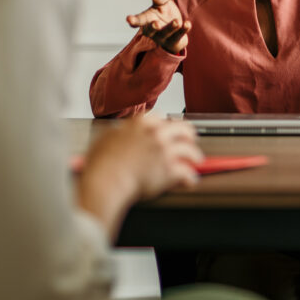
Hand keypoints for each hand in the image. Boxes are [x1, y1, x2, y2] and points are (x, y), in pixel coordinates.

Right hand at [76, 114, 202, 237]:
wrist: (107, 179)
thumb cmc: (102, 162)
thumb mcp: (106, 138)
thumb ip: (118, 133)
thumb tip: (119, 134)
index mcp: (141, 123)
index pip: (160, 118)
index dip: (166, 125)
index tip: (168, 128)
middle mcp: (157, 133)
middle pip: (181, 128)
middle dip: (188, 133)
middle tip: (190, 139)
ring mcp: (165, 151)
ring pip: (189, 149)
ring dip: (195, 155)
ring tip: (197, 160)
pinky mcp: (170, 169)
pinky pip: (187, 173)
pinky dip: (190, 178)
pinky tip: (191, 181)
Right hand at [127, 0, 190, 54]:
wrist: (176, 28)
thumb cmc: (165, 14)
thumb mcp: (162, 3)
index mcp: (147, 20)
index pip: (139, 20)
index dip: (133, 20)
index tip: (128, 19)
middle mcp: (153, 30)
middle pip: (151, 29)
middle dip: (153, 27)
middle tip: (155, 23)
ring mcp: (164, 36)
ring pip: (166, 32)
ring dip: (171, 27)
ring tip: (177, 21)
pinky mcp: (174, 40)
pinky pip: (179, 35)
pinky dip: (183, 29)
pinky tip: (187, 24)